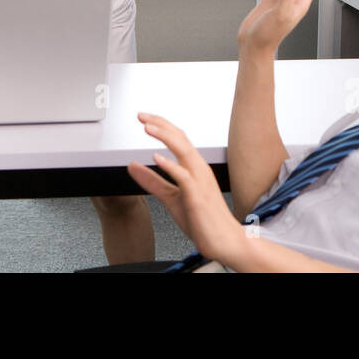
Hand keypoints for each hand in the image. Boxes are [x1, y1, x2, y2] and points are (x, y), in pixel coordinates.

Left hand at [127, 113, 245, 263]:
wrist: (225, 242)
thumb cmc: (203, 220)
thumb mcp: (172, 198)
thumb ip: (153, 182)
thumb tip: (133, 167)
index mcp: (195, 168)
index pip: (179, 139)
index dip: (161, 126)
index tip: (144, 118)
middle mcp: (199, 170)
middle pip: (181, 139)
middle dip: (160, 124)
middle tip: (141, 116)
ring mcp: (200, 182)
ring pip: (184, 151)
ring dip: (165, 137)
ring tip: (147, 128)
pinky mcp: (198, 197)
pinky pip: (184, 177)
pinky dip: (171, 165)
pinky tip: (157, 158)